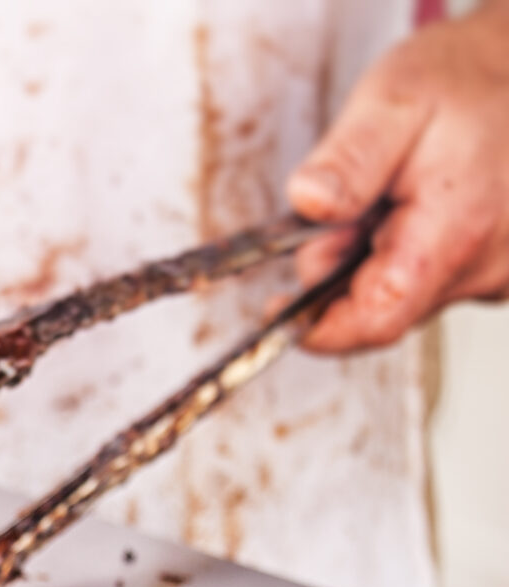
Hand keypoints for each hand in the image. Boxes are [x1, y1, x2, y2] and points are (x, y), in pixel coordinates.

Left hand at [287, 0, 508, 351]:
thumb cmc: (464, 82)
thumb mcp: (393, 102)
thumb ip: (350, 160)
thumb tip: (309, 202)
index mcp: (457, 230)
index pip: (376, 319)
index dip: (319, 327)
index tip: (277, 309)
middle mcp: (489, 263)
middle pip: (386, 306)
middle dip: (346, 269)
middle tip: (354, 203)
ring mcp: (503, 270)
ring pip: (411, 292)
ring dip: (381, 256)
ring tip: (397, 192)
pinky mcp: (505, 266)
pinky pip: (438, 277)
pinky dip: (413, 250)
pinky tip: (423, 204)